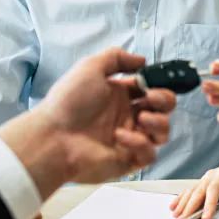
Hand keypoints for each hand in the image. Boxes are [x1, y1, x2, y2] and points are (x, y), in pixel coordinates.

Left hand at [0, 48, 176, 198]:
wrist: (53, 136)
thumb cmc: (70, 101)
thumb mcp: (91, 67)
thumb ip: (118, 58)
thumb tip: (142, 60)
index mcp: (120, 96)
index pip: (151, 89)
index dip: (158, 85)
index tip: (152, 83)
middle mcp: (127, 117)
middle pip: (163, 110)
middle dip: (165, 101)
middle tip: (150, 99)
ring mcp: (129, 140)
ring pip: (162, 133)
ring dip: (159, 123)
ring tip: (141, 118)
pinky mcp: (128, 160)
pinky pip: (149, 154)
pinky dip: (141, 143)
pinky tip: (120, 137)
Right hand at [170, 156, 218, 218]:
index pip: (214, 189)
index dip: (209, 203)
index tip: (205, 217)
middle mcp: (212, 175)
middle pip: (199, 191)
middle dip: (190, 207)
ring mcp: (205, 178)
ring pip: (191, 191)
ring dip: (183, 204)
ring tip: (177, 216)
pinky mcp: (202, 183)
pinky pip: (189, 190)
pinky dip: (181, 199)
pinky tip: (174, 207)